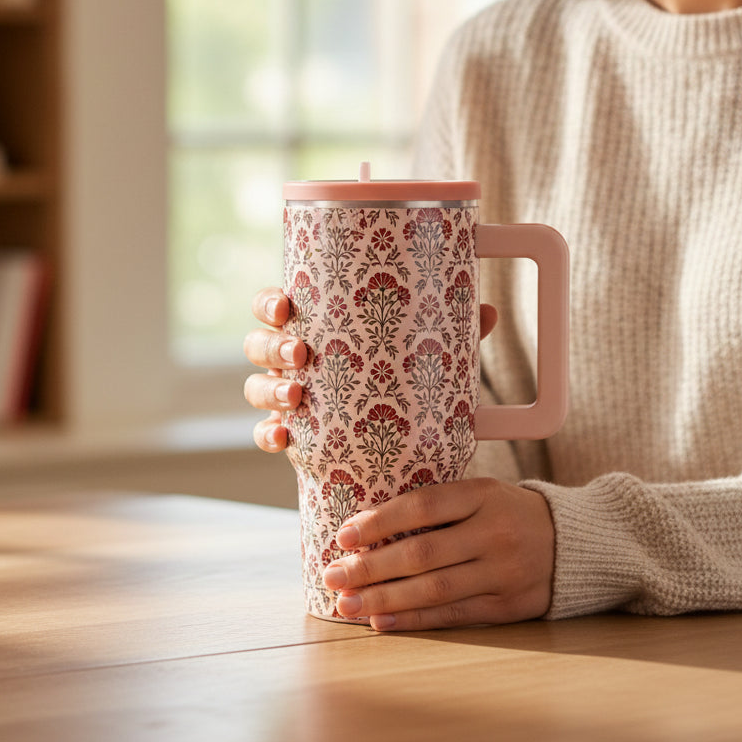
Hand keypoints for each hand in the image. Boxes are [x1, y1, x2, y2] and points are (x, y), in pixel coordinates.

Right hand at [243, 291, 497, 453]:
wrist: (392, 430)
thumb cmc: (395, 373)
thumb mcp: (418, 349)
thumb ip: (446, 331)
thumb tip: (486, 311)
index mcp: (311, 326)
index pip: (275, 305)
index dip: (270, 304)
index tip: (287, 307)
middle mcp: (290, 359)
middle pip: (258, 345)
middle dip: (272, 348)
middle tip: (301, 354)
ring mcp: (286, 396)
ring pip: (255, 388)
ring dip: (269, 391)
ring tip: (295, 396)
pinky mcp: (293, 434)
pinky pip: (267, 433)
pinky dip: (268, 434)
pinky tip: (283, 437)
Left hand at [321, 477, 554, 630]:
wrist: (573, 542)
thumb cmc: (508, 513)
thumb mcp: (481, 493)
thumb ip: (437, 506)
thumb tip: (367, 526)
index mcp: (484, 495)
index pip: (424, 506)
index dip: (381, 521)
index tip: (344, 536)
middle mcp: (494, 533)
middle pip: (423, 552)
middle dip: (371, 567)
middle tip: (333, 576)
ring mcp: (503, 572)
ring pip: (434, 589)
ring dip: (384, 598)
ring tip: (347, 603)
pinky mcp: (508, 606)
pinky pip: (453, 615)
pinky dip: (414, 618)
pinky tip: (381, 620)